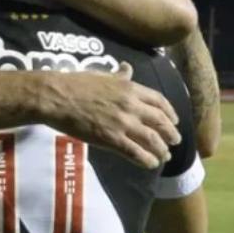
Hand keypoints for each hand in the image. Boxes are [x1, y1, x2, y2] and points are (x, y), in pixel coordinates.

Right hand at [41, 62, 180, 168]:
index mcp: (130, 88)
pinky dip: (146, 160)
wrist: (57, 98)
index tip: (174, 121)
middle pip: (160, 122)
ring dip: (162, 149)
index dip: (170, 113)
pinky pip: (135, 152)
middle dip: (171, 134)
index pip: (159, 101)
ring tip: (165, 156)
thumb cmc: (76, 84)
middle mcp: (132, 106)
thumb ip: (119, 75)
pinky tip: (151, 164)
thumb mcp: (102, 75)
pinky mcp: (112, 139)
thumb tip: (127, 68)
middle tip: (175, 142)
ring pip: (152, 139)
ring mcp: (123, 123)